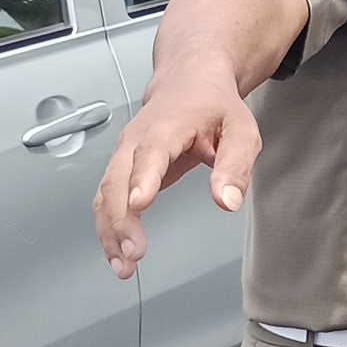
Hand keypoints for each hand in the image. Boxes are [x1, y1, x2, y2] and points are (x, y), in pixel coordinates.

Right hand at [95, 78, 260, 278]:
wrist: (190, 81)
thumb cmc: (214, 105)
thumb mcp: (241, 130)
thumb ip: (236, 166)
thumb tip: (227, 201)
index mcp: (167, 125)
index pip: (150, 154)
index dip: (142, 180)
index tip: (138, 205)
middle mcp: (137, 140)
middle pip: (117, 180)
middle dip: (121, 220)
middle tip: (133, 253)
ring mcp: (125, 154)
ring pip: (105, 193)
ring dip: (109, 231)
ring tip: (123, 265)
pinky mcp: (122, 168)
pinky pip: (106, 199)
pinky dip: (108, 227)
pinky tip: (116, 252)